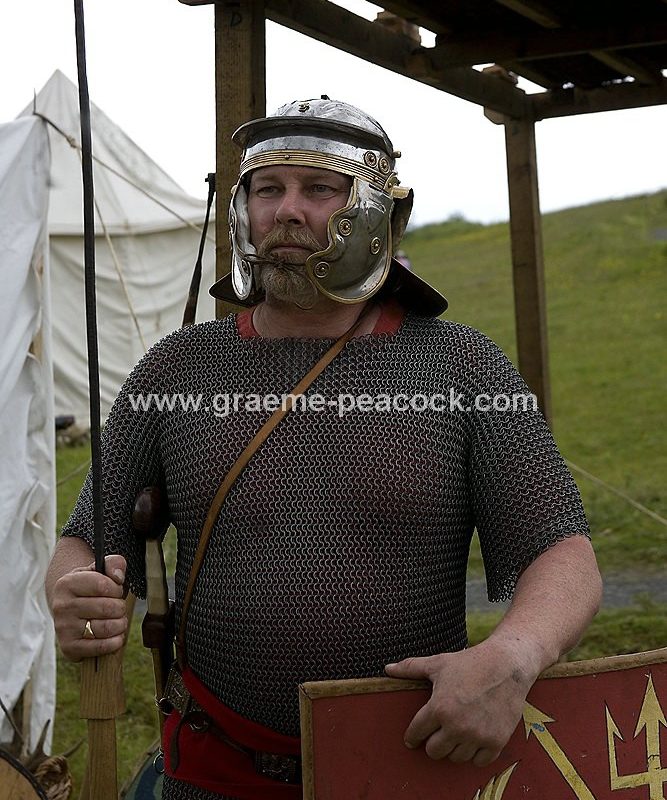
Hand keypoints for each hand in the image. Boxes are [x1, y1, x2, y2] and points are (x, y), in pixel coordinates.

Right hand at [51, 554, 127, 660]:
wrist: (70, 609)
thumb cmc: (90, 588)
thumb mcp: (99, 569)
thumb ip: (114, 563)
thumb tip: (118, 577)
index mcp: (67, 583)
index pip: (103, 585)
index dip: (116, 589)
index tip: (115, 591)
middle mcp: (61, 606)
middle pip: (107, 608)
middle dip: (120, 608)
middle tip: (118, 608)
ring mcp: (63, 628)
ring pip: (106, 628)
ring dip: (120, 625)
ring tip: (118, 621)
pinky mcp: (69, 648)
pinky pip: (100, 648)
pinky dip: (114, 643)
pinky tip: (116, 636)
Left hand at [385, 640, 537, 765]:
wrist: (507, 666)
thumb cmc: (470, 662)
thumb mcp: (438, 663)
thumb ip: (410, 668)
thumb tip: (387, 668)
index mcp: (439, 708)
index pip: (417, 733)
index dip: (412, 736)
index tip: (412, 739)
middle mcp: (457, 726)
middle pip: (434, 752)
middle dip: (432, 743)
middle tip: (436, 734)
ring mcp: (477, 736)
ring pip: (456, 758)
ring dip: (453, 748)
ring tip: (454, 735)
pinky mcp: (496, 741)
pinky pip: (478, 761)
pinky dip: (474, 754)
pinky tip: (472, 741)